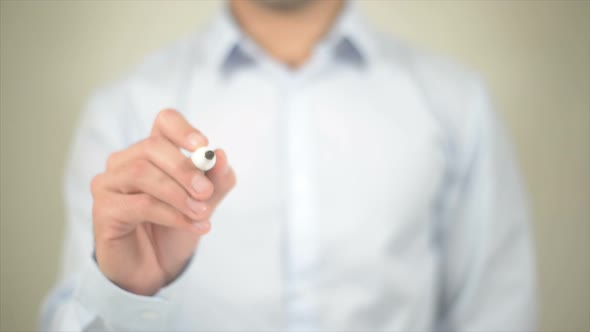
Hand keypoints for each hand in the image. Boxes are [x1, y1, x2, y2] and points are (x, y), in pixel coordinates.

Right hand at [90, 109, 235, 295]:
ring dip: (178, 195)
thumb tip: (222, 156)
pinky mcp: (103, 209)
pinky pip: (139, 204)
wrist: (156, 268)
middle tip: (206, 192)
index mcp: (153, 152)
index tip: (203, 146)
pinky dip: (171, 214)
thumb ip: (216, 181)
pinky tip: (192, 226)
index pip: (164, 121)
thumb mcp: (205, 203)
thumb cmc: (176, 227)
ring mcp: (110, 183)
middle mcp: (126, 161)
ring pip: (142, 174)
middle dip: (184, 169)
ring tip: (202, 214)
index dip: (183, 129)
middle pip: (152, 146)